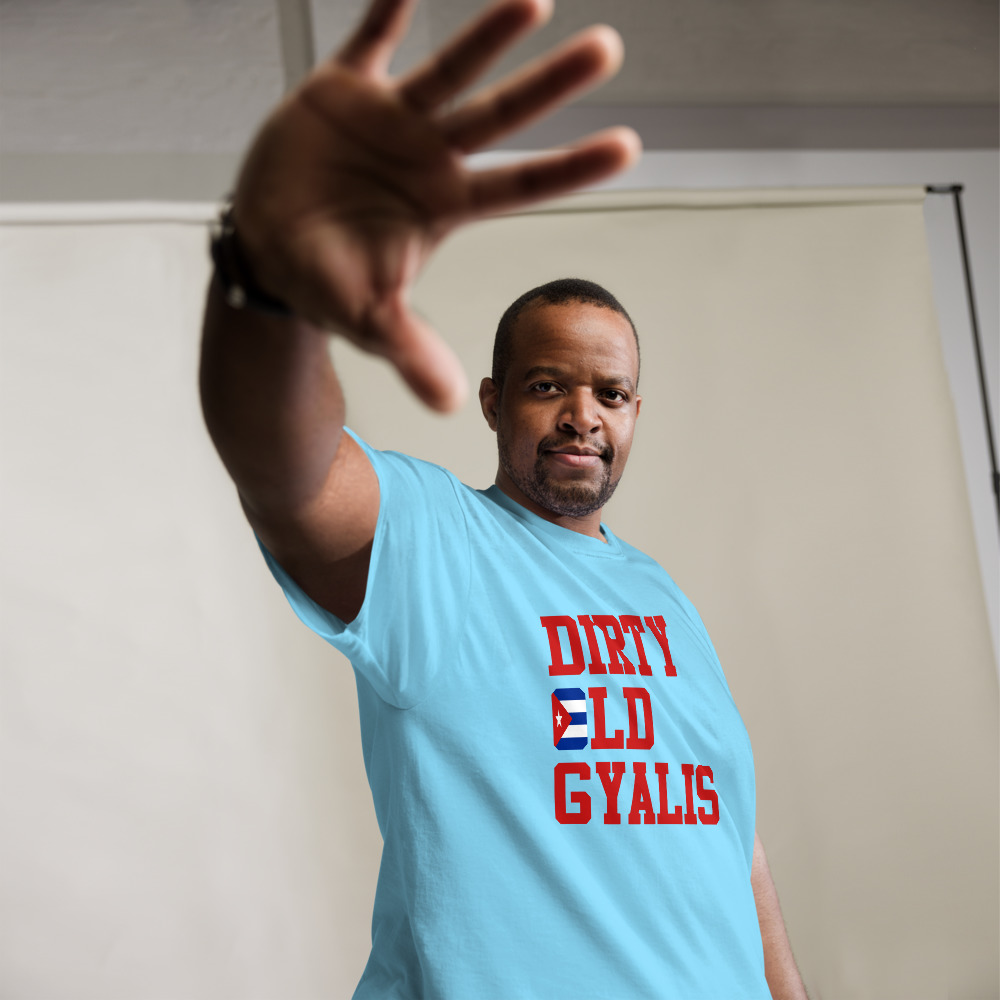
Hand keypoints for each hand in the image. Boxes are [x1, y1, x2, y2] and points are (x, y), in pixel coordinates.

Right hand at [232, 0, 640, 410]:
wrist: (268, 249)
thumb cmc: (326, 283)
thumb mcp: (369, 320)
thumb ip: (411, 350)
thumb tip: (450, 403)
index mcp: (445, 206)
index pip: (521, 186)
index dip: (571, 168)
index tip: (629, 148)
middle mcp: (429, 156)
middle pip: (500, 116)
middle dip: (550, 85)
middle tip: (608, 50)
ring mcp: (389, 120)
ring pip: (449, 69)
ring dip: (488, 35)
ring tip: (535, 0)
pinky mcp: (341, 91)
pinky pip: (369, 39)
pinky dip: (389, 8)